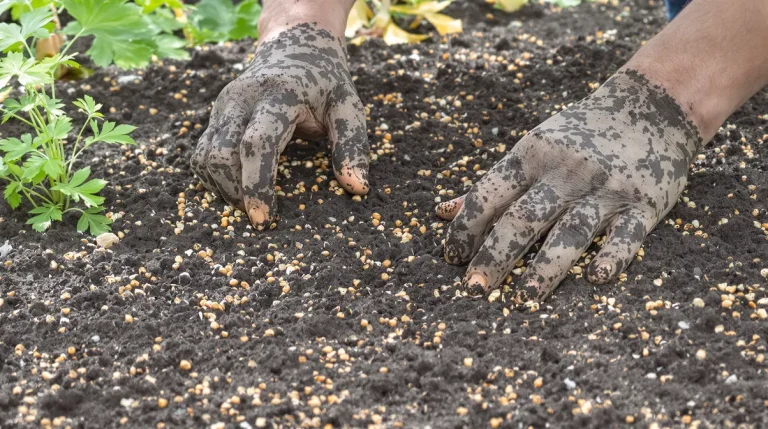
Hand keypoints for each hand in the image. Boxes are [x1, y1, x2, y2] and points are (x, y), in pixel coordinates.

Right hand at [190, 23, 368, 227]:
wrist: (295, 48)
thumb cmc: (326, 84)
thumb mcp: (348, 107)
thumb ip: (352, 145)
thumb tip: (357, 189)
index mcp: (277, 96)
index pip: (256, 145)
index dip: (256, 184)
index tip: (263, 219)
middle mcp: (241, 99)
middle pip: (221, 155)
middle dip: (236, 192)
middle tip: (261, 217)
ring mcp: (223, 107)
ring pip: (205, 158)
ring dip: (223, 188)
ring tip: (251, 203)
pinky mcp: (214, 117)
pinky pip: (201, 155)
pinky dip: (214, 178)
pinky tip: (238, 187)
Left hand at [436, 70, 701, 301]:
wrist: (653, 105)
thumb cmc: (578, 134)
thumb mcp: (531, 148)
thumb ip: (490, 184)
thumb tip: (440, 213)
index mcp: (532, 154)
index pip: (490, 194)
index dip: (467, 226)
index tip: (452, 256)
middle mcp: (566, 171)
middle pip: (523, 219)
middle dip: (495, 255)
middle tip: (474, 289)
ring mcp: (606, 188)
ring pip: (571, 232)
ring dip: (546, 268)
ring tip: (523, 299)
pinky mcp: (645, 203)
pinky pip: (627, 235)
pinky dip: (613, 256)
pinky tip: (596, 278)